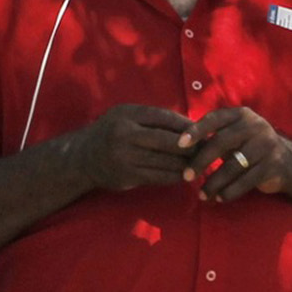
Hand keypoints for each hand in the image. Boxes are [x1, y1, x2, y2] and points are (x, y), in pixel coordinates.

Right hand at [74, 102, 199, 191]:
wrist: (82, 158)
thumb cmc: (111, 132)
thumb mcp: (126, 116)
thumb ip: (153, 118)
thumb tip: (191, 125)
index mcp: (127, 115)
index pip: (165, 118)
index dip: (187, 126)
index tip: (203, 131)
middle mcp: (125, 134)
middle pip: (168, 141)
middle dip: (192, 146)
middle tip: (209, 149)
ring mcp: (126, 156)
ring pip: (166, 161)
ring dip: (187, 163)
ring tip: (202, 163)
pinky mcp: (128, 176)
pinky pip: (159, 177)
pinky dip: (175, 176)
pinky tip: (185, 175)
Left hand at [185, 106, 291, 201]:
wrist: (289, 163)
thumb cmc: (251, 147)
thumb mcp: (235, 135)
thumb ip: (213, 136)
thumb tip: (178, 145)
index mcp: (241, 115)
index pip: (215, 118)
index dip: (196, 131)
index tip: (179, 145)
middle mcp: (255, 126)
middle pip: (222, 142)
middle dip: (201, 161)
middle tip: (186, 176)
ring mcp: (266, 145)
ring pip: (233, 165)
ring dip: (214, 182)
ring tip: (202, 195)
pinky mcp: (273, 165)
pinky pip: (246, 181)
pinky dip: (230, 191)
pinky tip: (220, 198)